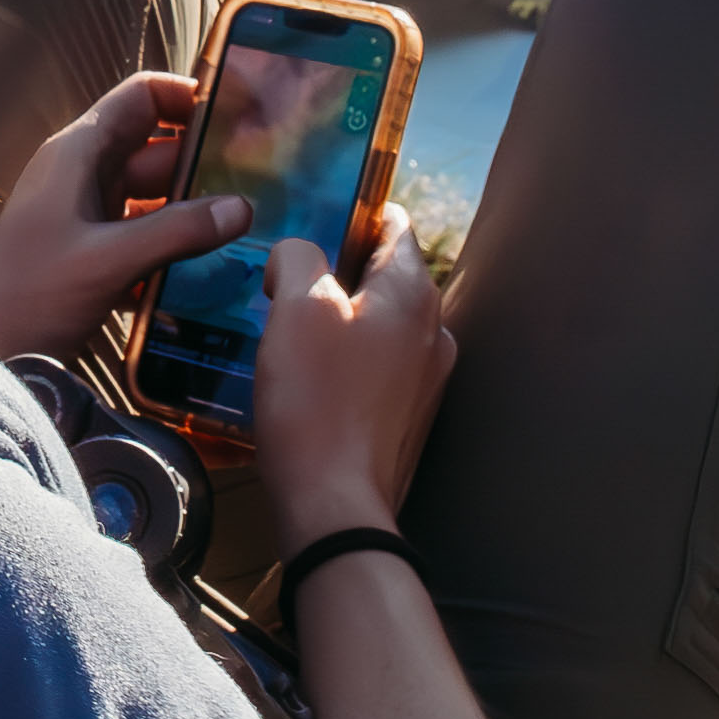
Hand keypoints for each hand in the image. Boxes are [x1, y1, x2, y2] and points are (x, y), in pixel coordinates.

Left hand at [0, 70, 251, 363]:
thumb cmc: (30, 295)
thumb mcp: (109, 260)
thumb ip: (177, 231)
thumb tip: (242, 208)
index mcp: (78, 155)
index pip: (141, 98)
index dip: (188, 96)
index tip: (239, 114)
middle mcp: (83, 176)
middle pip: (157, 151)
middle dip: (205, 165)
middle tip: (265, 181)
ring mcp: (86, 217)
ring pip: (154, 199)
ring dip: (193, 212)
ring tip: (251, 227)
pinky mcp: (91, 257)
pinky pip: (144, 238)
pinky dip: (173, 248)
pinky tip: (212, 271)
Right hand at [249, 222, 454, 533]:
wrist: (335, 506)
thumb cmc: (316, 403)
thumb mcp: (295, 309)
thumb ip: (298, 257)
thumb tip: (297, 254)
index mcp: (413, 293)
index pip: (393, 222)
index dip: (351, 212)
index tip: (310, 217)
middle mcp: (434, 331)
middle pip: (385, 275)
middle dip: (336, 271)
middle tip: (284, 278)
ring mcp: (427, 378)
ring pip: (379, 324)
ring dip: (338, 320)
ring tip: (286, 331)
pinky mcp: (408, 417)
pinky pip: (376, 368)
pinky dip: (345, 362)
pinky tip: (306, 379)